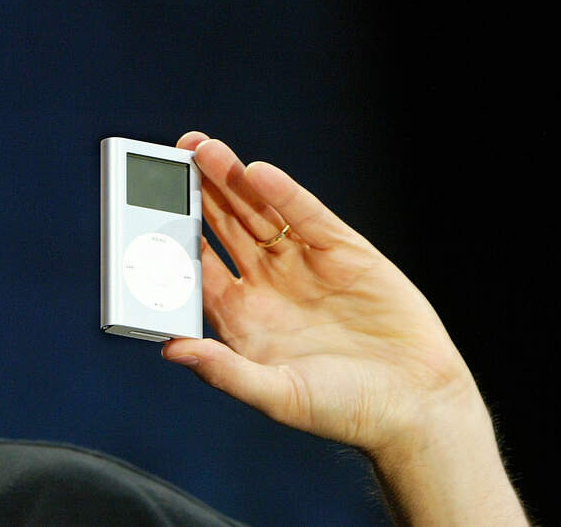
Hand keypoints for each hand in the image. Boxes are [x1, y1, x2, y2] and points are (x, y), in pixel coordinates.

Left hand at [162, 132, 476, 453]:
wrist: (417, 406)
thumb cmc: (344, 410)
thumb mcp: (276, 396)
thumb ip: (223, 372)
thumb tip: (171, 350)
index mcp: (240, 317)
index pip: (196, 266)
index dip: (171, 239)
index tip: (143, 213)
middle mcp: (267, 283)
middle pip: (223, 228)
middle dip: (197, 193)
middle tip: (170, 159)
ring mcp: (303, 263)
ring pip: (259, 212)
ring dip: (231, 181)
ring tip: (202, 150)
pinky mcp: (343, 250)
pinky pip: (306, 215)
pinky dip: (283, 193)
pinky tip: (258, 174)